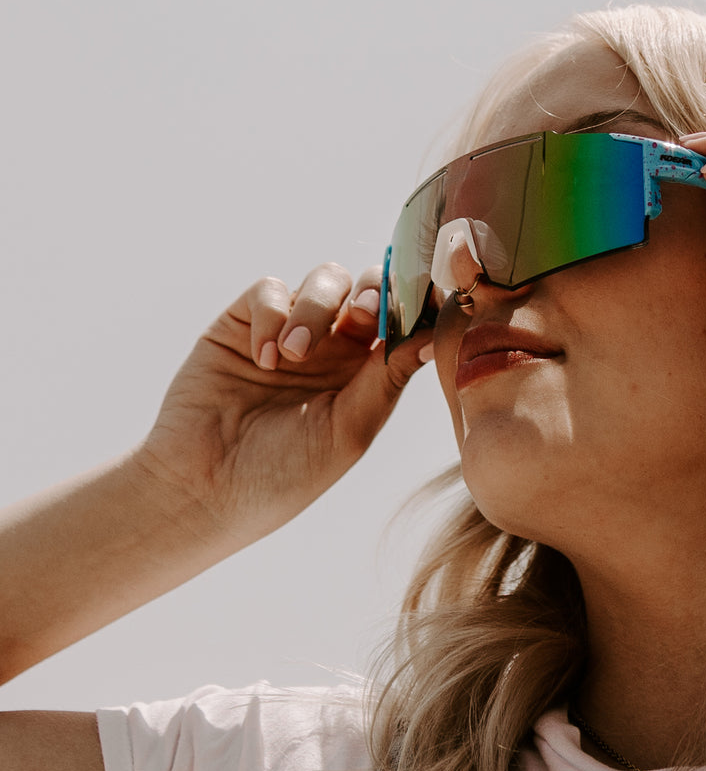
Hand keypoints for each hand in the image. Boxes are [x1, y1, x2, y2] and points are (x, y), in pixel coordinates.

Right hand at [135, 263, 433, 547]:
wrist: (205, 489)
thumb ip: (387, 379)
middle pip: (371, 289)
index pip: (405, 325)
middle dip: (376, 290)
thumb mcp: (348, 429)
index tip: (428, 300)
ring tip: (295, 355)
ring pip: (326, 281)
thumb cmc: (285, 474)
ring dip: (318, 308)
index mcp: (371, 376)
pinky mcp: (242, 325)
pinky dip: (272, 315)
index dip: (418, 306)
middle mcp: (336, 350)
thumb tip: (435, 338)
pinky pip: (269, 291)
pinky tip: (264, 361)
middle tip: (365, 314)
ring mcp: (291, 332)